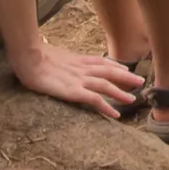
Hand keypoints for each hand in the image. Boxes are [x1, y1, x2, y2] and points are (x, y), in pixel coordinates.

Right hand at [8, 42, 143, 116]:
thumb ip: (58, 59)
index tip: (125, 69)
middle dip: (126, 77)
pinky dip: (107, 106)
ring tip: (133, 100)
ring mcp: (78, 79)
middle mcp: (81, 68)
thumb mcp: (50, 54)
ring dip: (121, 93)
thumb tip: (54, 58)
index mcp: (76, 59)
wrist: (28, 55)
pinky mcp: (73, 91)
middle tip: (140, 82)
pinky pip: (95, 100)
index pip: (100, 61)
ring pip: (106, 86)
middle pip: (109, 72)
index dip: (114, 65)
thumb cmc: (32, 55)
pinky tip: (115, 115)